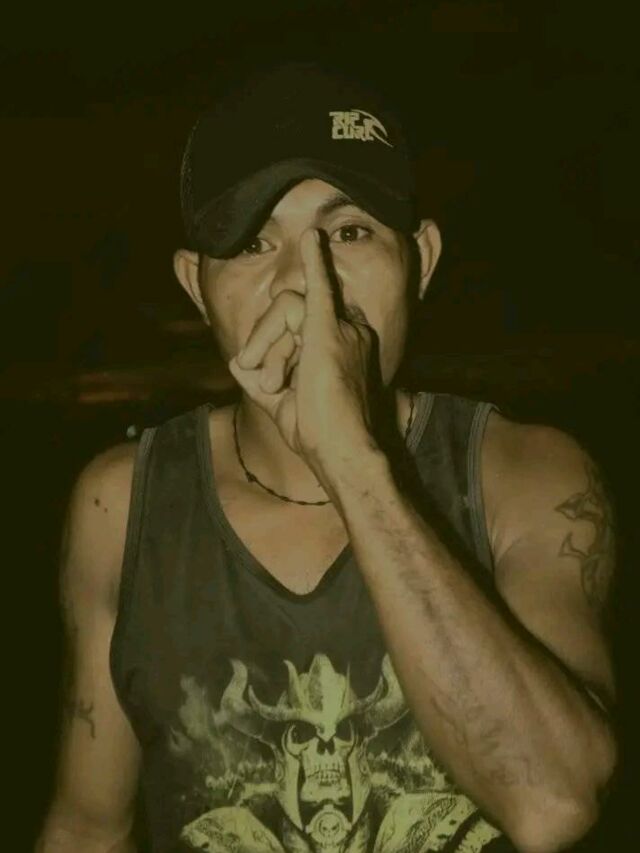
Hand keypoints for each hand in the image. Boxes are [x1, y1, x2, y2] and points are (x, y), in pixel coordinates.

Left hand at [228, 228, 377, 476]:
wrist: (341, 451)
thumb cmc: (318, 433)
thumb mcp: (280, 402)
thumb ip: (259, 378)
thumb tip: (233, 360)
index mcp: (342, 345)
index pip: (299, 325)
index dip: (278, 349)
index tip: (271, 382)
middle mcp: (349, 331)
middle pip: (290, 315)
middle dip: (270, 347)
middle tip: (269, 382)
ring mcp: (343, 328)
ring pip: (286, 310)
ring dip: (270, 345)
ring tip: (273, 381)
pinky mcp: (328, 331)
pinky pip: (319, 286)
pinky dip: (315, 261)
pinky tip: (311, 237)